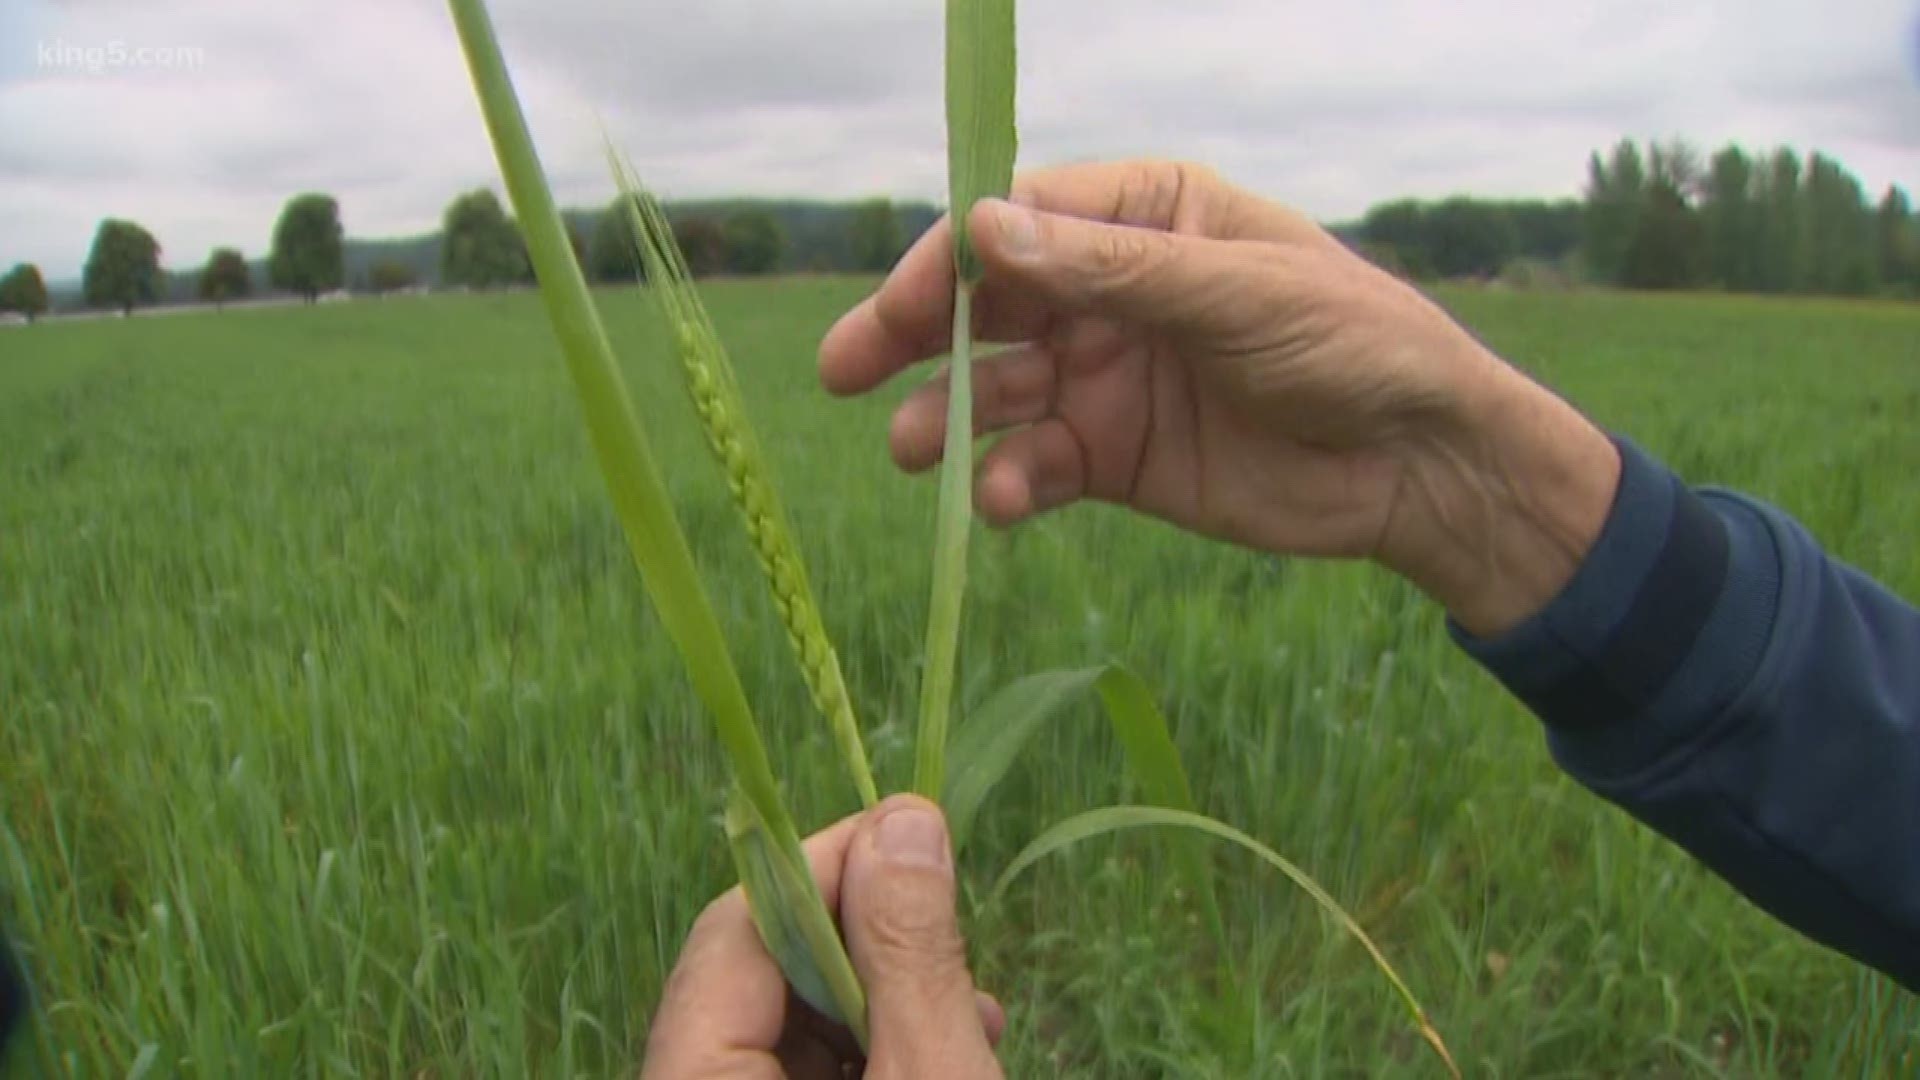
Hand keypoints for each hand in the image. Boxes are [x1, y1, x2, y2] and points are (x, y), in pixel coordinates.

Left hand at [642, 796, 1005, 1078]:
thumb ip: (908, 957)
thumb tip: (901, 820)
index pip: (736, 928)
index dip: (827, 868)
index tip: (915, 837)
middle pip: (759, 980)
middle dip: (866, 945)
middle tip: (953, 931)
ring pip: (783, 1032)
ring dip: (879, 1005)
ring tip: (972, 1011)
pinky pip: (796, 1077)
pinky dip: (868, 1056)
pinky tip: (942, 1054)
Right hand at [818, 161, 1619, 635]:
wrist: (1421, 465)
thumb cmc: (1351, 344)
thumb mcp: (1236, 292)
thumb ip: (1111, 270)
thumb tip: (988, 227)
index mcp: (1147, 217)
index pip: (1022, 222)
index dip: (953, 259)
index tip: (901, 304)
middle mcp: (1113, 291)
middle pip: (987, 306)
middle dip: (915, 337)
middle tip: (844, 372)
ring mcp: (1109, 376)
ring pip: (997, 390)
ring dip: (949, 417)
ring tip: (915, 451)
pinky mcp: (1115, 458)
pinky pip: (1036, 463)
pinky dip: (1008, 481)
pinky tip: (1000, 499)